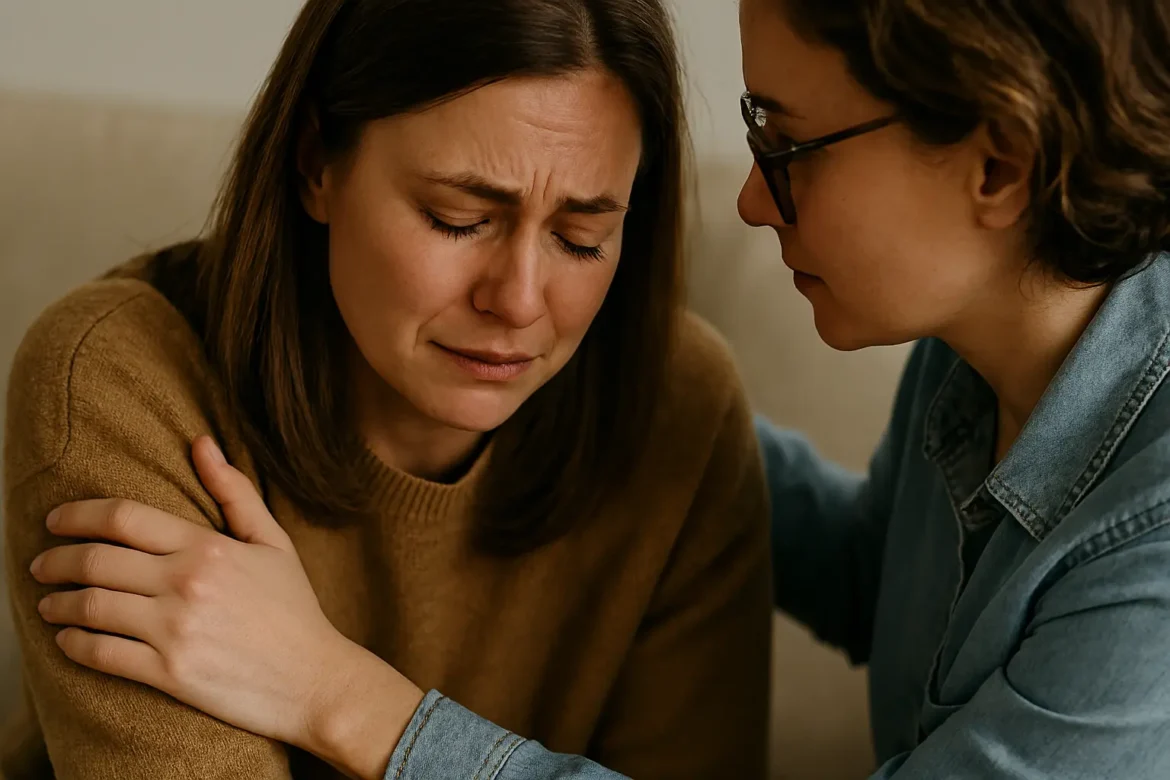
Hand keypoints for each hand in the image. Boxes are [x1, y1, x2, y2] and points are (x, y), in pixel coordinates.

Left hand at [31, 436, 423, 778]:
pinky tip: (67, 639)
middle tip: (42, 563)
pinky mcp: (169, 672)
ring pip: (90, 607)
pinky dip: (74, 644)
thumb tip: (201, 443)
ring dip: (57, 603)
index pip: (124, 518)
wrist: (314, 680)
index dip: (78, 515)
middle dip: (55, 559)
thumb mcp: (274, 542)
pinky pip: (102, 654)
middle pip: (97, 560)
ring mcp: (175, 630)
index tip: (56, 520)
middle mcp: (187, 584)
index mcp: (209, 547)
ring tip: (48, 602)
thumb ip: (234, 493)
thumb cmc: (295, 610)